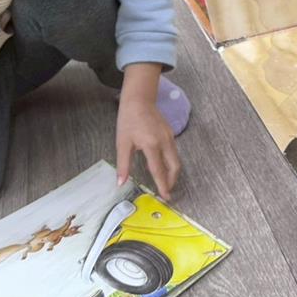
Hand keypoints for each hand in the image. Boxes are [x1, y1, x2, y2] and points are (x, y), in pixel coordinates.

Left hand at [116, 64, 181, 200]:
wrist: (139, 99)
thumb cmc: (128, 120)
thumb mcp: (122, 143)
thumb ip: (123, 165)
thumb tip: (120, 183)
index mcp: (152, 145)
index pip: (159, 170)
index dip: (162, 185)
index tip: (166, 197)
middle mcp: (165, 142)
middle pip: (174, 166)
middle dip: (172, 181)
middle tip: (167, 191)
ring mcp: (170, 137)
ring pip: (176, 159)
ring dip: (173, 172)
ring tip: (166, 182)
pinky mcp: (171, 133)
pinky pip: (174, 152)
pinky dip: (171, 162)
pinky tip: (164, 165)